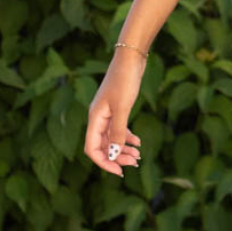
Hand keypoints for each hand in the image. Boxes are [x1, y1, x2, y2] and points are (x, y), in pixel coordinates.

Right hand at [85, 50, 145, 177]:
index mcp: (95, 118)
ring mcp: (107, 114)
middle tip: (135, 163)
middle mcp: (98, 118)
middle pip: (102, 146)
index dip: (103, 162)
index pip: (92, 148)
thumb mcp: (122, 108)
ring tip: (139, 156)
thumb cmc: (124, 80)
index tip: (119, 171)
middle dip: (117, 157)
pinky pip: (119, 129)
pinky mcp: (117, 109)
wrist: (130, 59)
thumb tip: (113, 154)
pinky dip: (127, 138)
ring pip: (112, 139)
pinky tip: (138, 142)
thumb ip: (117, 132)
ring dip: (123, 150)